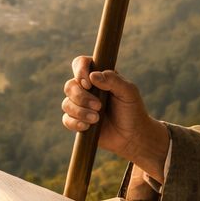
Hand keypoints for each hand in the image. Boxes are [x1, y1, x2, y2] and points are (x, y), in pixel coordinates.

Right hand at [62, 57, 169, 179]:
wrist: (133, 136)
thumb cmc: (133, 110)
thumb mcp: (129, 92)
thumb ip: (113, 80)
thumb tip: (93, 76)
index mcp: (99, 76)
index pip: (81, 64)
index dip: (80, 71)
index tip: (88, 83)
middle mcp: (87, 89)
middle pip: (70, 86)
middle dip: (81, 97)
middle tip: (98, 106)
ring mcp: (81, 105)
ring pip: (66, 104)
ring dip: (80, 112)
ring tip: (96, 119)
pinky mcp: (78, 121)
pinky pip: (66, 119)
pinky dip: (75, 123)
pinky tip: (88, 127)